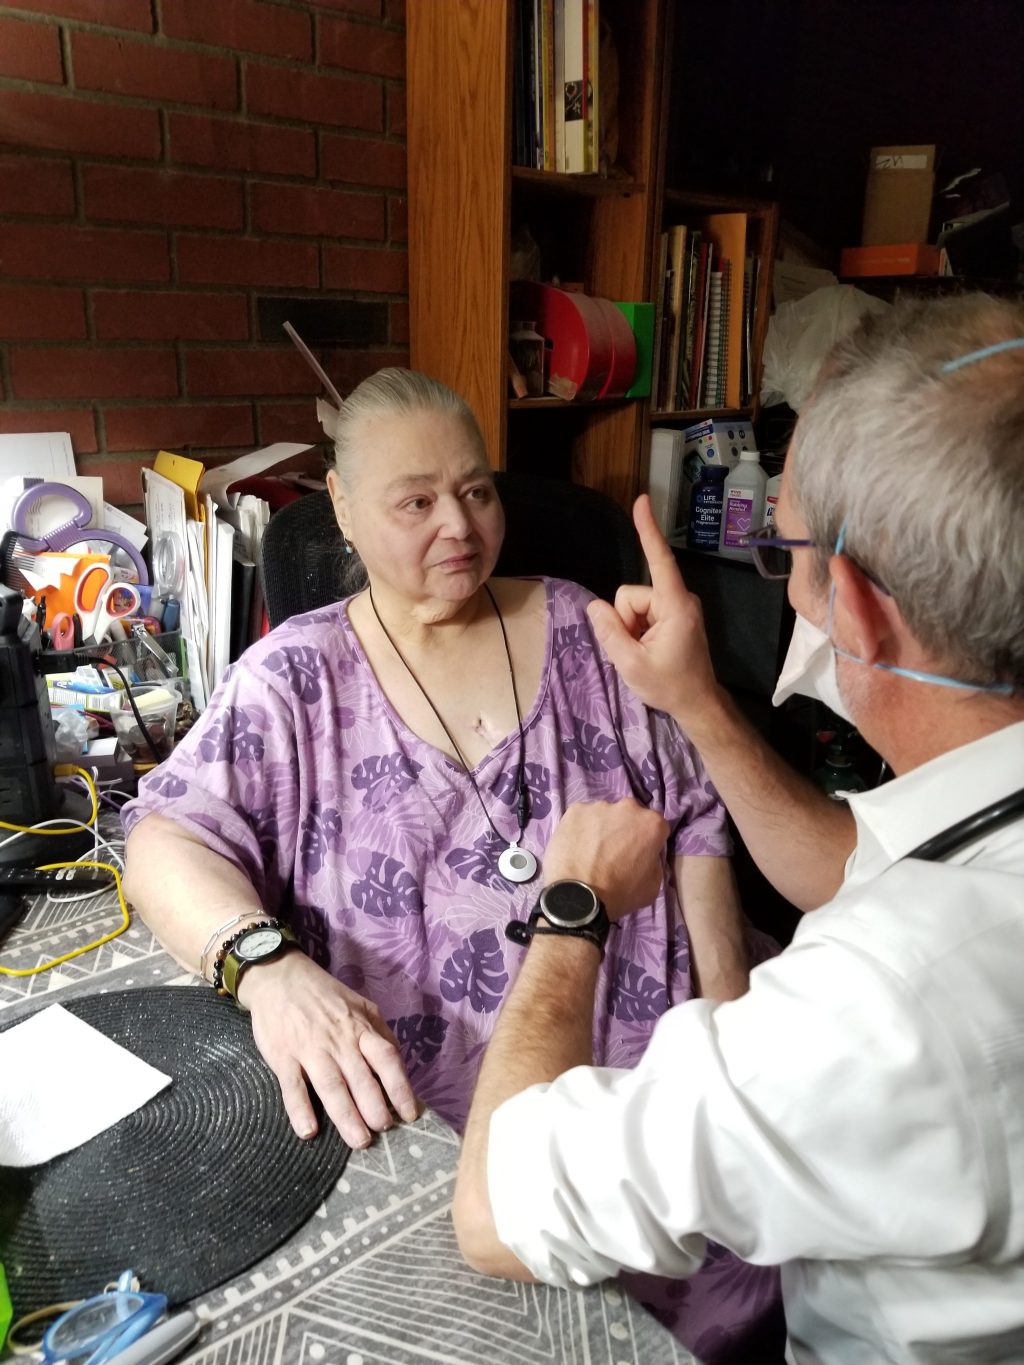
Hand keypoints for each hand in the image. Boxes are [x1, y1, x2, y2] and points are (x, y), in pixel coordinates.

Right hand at [239, 950, 419, 1145]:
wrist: (279, 978)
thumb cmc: (325, 996)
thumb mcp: (360, 1006)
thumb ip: (379, 1034)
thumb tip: (398, 1063)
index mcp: (360, 1028)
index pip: (386, 1059)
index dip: (399, 1087)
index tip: (410, 1112)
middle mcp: (338, 1040)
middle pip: (360, 1078)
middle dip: (374, 1107)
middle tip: (384, 1131)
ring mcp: (309, 1049)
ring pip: (331, 1086)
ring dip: (346, 1115)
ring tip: (359, 1141)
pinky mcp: (282, 1057)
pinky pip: (292, 1087)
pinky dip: (300, 1109)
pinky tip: (308, 1131)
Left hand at [544, 799, 668, 919]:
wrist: (580, 896)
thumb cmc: (621, 892)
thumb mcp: (653, 883)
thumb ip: (654, 860)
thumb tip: (645, 855)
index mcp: (652, 823)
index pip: (655, 828)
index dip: (648, 842)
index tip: (638, 854)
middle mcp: (628, 807)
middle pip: (630, 816)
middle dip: (625, 830)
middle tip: (614, 852)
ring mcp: (599, 806)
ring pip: (604, 815)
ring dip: (602, 829)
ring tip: (591, 852)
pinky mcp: (575, 810)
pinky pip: (582, 818)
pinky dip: (580, 829)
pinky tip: (576, 848)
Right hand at [586, 495, 722, 734]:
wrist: (697, 704)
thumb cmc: (669, 685)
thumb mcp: (631, 664)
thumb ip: (609, 632)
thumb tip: (594, 606)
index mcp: (675, 605)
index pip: (658, 560)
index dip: (647, 530)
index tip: (642, 500)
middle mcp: (679, 598)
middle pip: (630, 595)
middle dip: (625, 621)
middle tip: (639, 651)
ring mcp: (677, 606)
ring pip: (633, 605)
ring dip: (631, 629)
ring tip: (646, 653)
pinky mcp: (674, 614)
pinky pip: (642, 613)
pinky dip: (638, 631)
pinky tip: (649, 650)